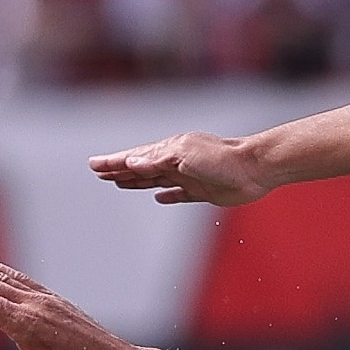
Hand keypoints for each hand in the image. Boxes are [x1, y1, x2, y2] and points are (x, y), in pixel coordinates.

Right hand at [86, 132, 274, 207]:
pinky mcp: (203, 191)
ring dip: (136, 181)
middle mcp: (176, 162)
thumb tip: (132, 163)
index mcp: (169, 150)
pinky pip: (178, 194)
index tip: (94, 164)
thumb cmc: (222, 159)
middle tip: (99, 172)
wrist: (255, 169)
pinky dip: (166, 196)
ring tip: (118, 182)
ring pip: (155, 180)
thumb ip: (159, 159)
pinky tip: (158, 198)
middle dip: (118, 169)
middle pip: (141, 167)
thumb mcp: (185, 155)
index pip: (135, 157)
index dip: (113, 161)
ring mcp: (189, 176)